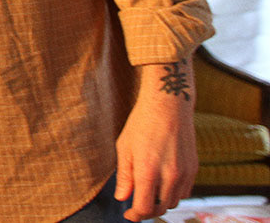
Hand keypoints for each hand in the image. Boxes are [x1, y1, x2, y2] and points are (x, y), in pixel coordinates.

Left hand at [114, 60, 197, 221]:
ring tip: (149, 194)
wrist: (168, 105)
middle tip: (136, 206)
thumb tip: (123, 198)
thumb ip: (124, 176)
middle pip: (161, 209)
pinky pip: (185, 192)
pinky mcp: (194, 168)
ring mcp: (184, 173)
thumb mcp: (124, 147)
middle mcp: (169, 175)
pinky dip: (173, 194)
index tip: (128, 214)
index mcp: (148, 170)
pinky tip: (162, 185)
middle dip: (147, 212)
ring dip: (161, 203)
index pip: (145, 208)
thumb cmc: (142, 123)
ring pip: (174, 202)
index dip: (135, 216)